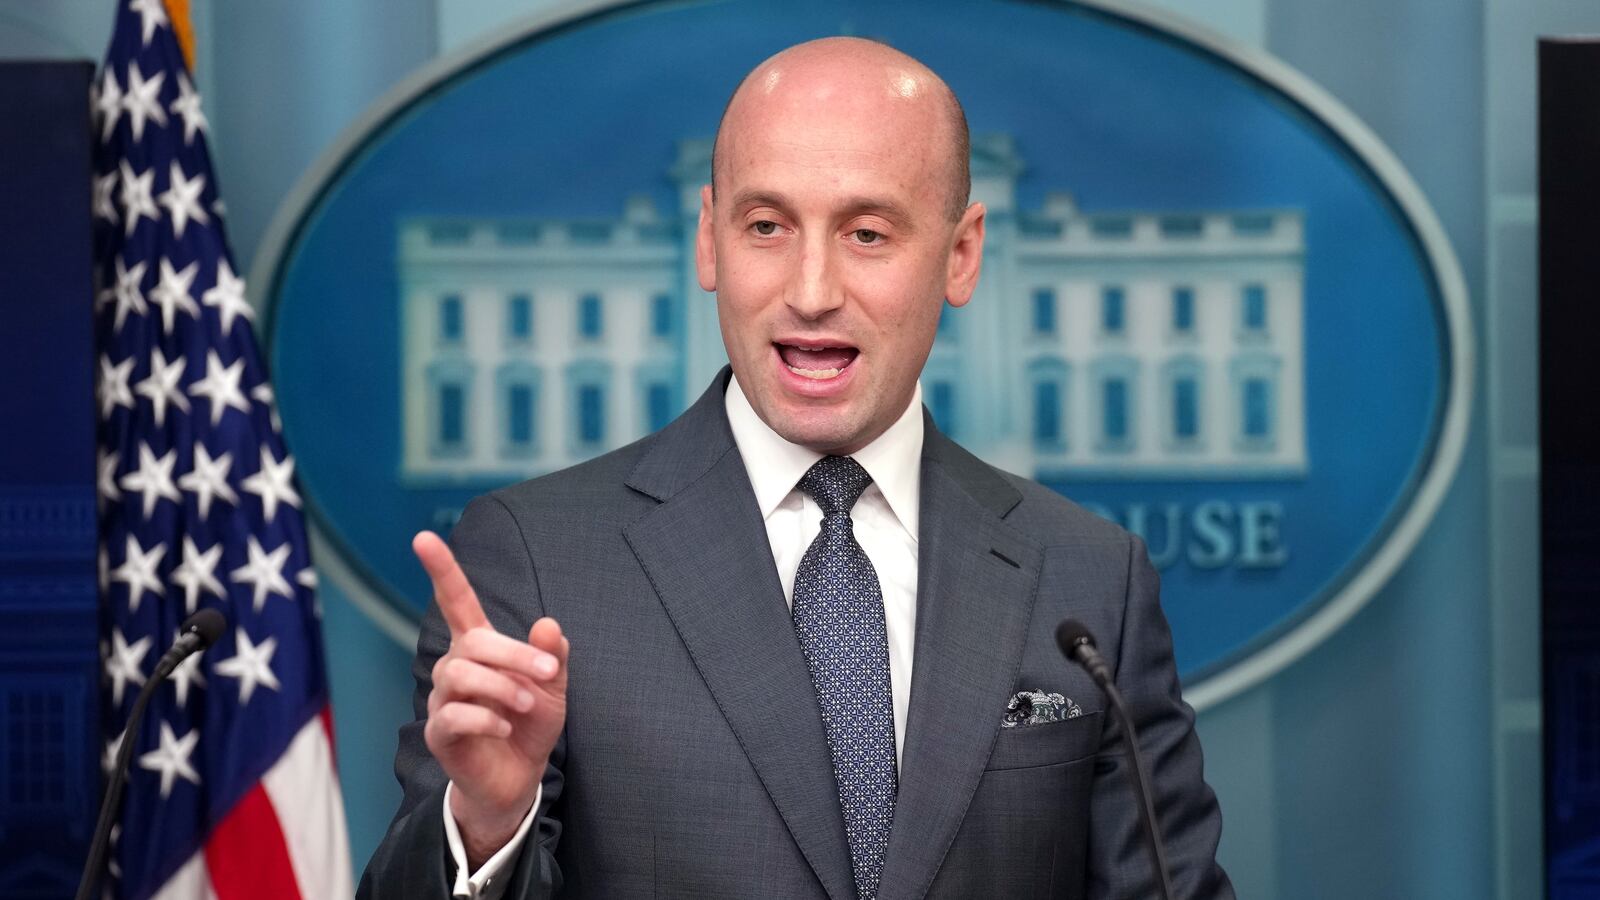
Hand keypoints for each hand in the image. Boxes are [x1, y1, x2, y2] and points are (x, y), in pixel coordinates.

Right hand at [414, 531, 567, 865]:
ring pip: (461, 676)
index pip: (456, 601)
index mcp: (479, 647)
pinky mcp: (439, 733)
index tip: (423, 537)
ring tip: (524, 705)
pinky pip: (452, 715)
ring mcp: (442, 699)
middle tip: (549, 675)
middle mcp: (454, 667)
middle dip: (515, 655)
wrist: (518, 778)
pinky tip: (504, 728)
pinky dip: (485, 718)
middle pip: (473, 643)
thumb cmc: (529, 724)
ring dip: (502, 687)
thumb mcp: (552, 688)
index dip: (442, 570)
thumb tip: (549, 624)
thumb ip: (551, 656)